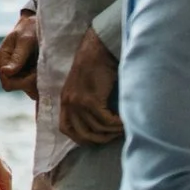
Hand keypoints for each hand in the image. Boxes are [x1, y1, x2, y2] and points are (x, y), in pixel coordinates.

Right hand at [0, 12, 39, 99]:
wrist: (39, 22)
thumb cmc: (31, 27)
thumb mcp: (26, 41)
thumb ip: (18, 57)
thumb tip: (5, 72)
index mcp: (1, 59)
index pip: (8, 83)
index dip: (23, 82)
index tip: (36, 73)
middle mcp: (5, 67)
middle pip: (16, 87)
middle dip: (31, 81)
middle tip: (43, 69)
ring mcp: (15, 71)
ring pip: (25, 88)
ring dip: (37, 81)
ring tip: (44, 66)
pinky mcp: (25, 73)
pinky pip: (32, 84)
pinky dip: (40, 80)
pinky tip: (45, 68)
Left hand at [57, 29, 123, 145]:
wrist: (98, 49)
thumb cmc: (96, 66)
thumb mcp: (83, 87)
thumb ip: (84, 104)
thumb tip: (98, 125)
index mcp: (65, 100)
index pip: (66, 129)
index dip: (81, 138)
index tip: (97, 138)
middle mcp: (68, 103)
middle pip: (83, 134)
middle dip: (101, 139)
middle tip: (115, 135)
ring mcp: (78, 102)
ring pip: (97, 128)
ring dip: (113, 131)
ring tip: (123, 127)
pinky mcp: (90, 100)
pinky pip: (106, 120)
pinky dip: (117, 124)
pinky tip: (125, 121)